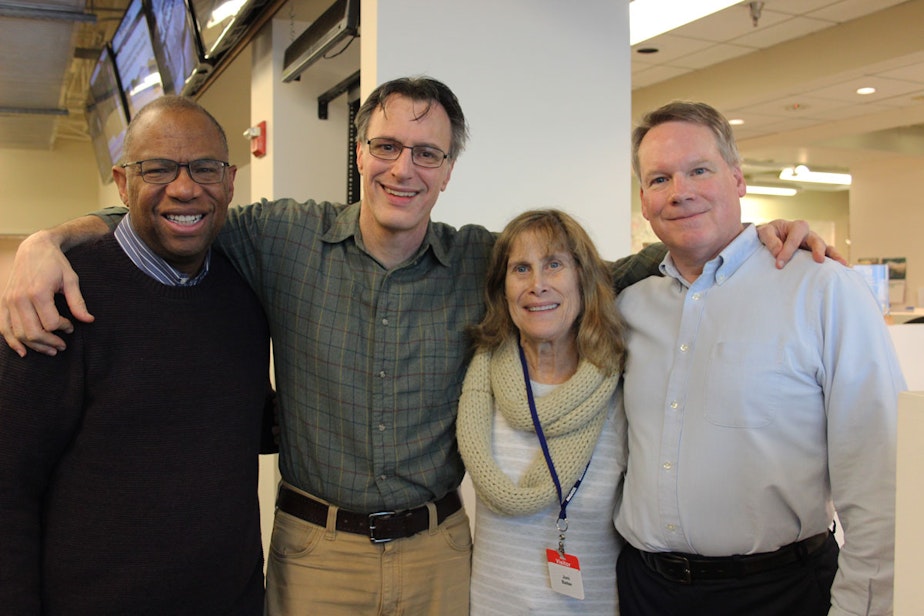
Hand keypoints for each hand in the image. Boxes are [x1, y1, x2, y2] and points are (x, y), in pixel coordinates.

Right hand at [0, 230, 93, 356]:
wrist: (33, 248)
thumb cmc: (55, 263)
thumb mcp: (71, 279)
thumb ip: (78, 302)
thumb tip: (89, 320)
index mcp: (38, 292)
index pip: (51, 323)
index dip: (64, 328)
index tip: (71, 326)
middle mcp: (20, 298)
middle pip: (33, 332)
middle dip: (50, 342)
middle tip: (62, 346)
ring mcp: (9, 301)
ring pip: (18, 333)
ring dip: (35, 346)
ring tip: (50, 350)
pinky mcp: (4, 302)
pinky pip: (3, 327)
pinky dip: (12, 342)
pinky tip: (23, 352)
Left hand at [756, 219, 846, 268]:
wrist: (771, 237)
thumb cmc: (769, 234)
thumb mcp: (764, 232)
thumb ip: (770, 239)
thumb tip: (778, 251)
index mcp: (796, 226)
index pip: (794, 240)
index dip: (787, 252)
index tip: (779, 265)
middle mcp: (809, 234)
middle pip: (816, 240)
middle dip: (817, 250)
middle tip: (819, 260)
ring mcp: (814, 244)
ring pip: (827, 248)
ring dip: (834, 256)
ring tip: (842, 265)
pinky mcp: (816, 253)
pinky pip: (828, 256)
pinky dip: (835, 262)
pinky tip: (844, 270)